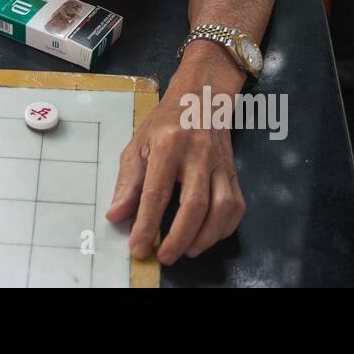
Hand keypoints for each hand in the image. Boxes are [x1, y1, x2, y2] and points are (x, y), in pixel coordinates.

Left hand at [106, 72, 245, 262]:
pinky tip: (207, 236)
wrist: (200, 97)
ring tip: (187, 250)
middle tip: (165, 257)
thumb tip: (116, 216)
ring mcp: (220, 163)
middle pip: (194, 205)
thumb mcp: (138, 144)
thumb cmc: (164, 123)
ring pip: (222, 208)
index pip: (157, 192)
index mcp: (168, 145)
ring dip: (205, 237)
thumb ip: (128, 182)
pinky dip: (224, 228)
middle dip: (179, 238)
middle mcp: (198, 153)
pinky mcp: (233, 171)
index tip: (138, 248)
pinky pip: (237, 206)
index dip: (147, 225)